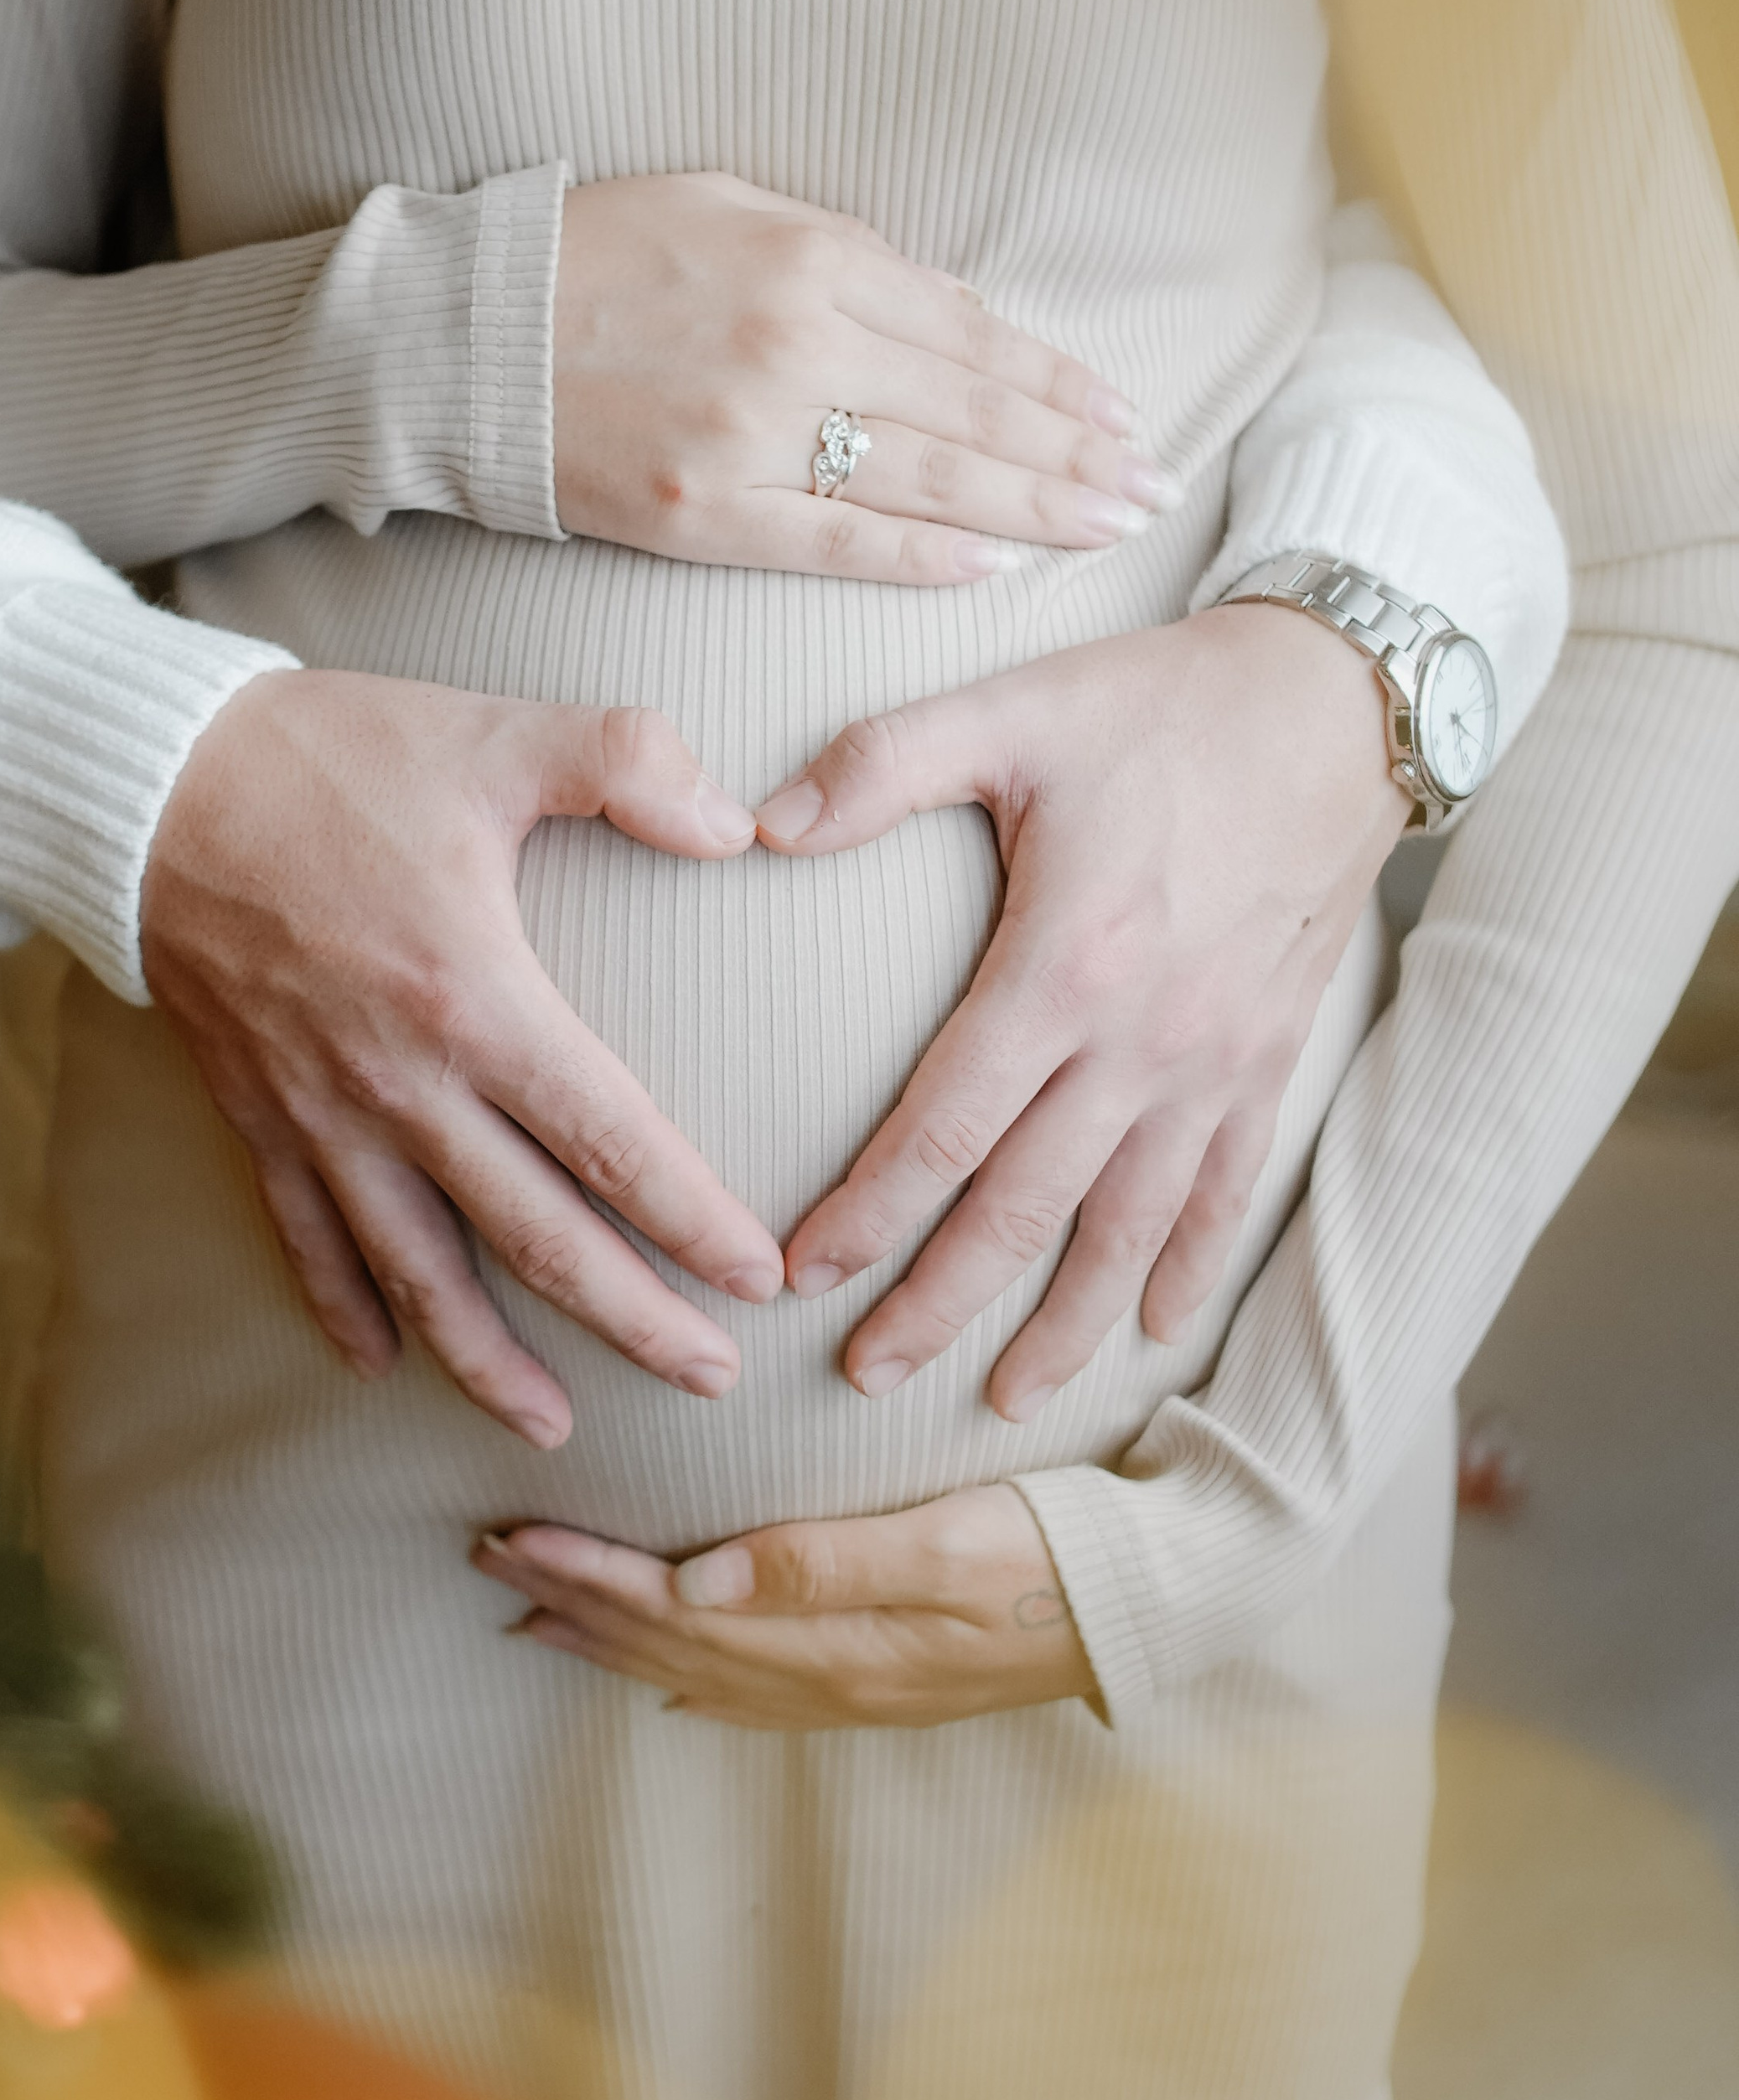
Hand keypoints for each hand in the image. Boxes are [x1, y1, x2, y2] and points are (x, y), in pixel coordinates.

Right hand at [142, 670, 784, 1448]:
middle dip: (632, 1322)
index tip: (761, 1279)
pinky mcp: (257, 1118)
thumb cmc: (328, 757)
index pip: (611, 1142)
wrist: (143, 788)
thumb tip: (736, 825)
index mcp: (475, 1002)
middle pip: (537, 1238)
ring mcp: (322, 1117)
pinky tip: (377, 1366)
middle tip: (710, 1380)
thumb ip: (626, 762)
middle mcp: (401, 1087)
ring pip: (419, 1273)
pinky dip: (342, 1308)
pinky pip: (305, 1239)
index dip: (692, 1220)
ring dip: (489, 1361)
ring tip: (553, 1430)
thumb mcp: (490, 735)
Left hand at [474, 1485, 1095, 1729]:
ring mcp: (860, 1689)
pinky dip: (690, 1679)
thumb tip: (696, 1583)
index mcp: (834, 1639)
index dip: (587, 1577)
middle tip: (489, 1560)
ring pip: (701, 1673)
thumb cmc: (1062, 1547)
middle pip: (671, 1647)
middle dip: (575, 1603)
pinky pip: (756, 1694)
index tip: (511, 1537)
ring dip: (614, 1641)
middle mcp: (832, 1677)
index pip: (677, 1611)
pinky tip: (662, 1673)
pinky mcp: (888, 1683)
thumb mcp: (952, 1542)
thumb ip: (824, 1563)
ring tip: (537, 1615)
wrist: (1164, 1600)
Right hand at [553, 173, 1166, 583]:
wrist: (465, 336)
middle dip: (1077, 453)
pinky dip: (925, 559)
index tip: (1121, 414)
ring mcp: (755, 437)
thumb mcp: (730, 206)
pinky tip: (995, 568)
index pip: (973, 333)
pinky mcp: (707, 514)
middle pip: (976, 413)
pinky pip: (842, 543)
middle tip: (1152, 484)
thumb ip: (842, 258)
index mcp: (812, 255)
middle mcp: (800, 344)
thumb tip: (944, 315)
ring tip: (1107, 526)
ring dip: (1034, 510)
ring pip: (931, 481)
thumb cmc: (596, 257)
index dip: (1057, 380)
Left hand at [757, 605, 1413, 1416]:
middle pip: (1023, 1208)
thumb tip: (763, 820)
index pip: (943, 1126)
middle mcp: (1141, 1041)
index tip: (802, 1276)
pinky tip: (1153, 1329)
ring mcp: (1213, 1062)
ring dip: (1063, 1322)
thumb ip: (883, 764)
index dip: (870, 1211)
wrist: (1336, 702)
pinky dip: (1188, 1268)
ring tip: (1004, 1397)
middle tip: (867, 1377)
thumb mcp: (1013, 709)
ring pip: (1127, 1227)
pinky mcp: (1269, 1059)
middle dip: (939, 1302)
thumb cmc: (1162, 705)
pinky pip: (1226, 1191)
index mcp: (1063, 967)